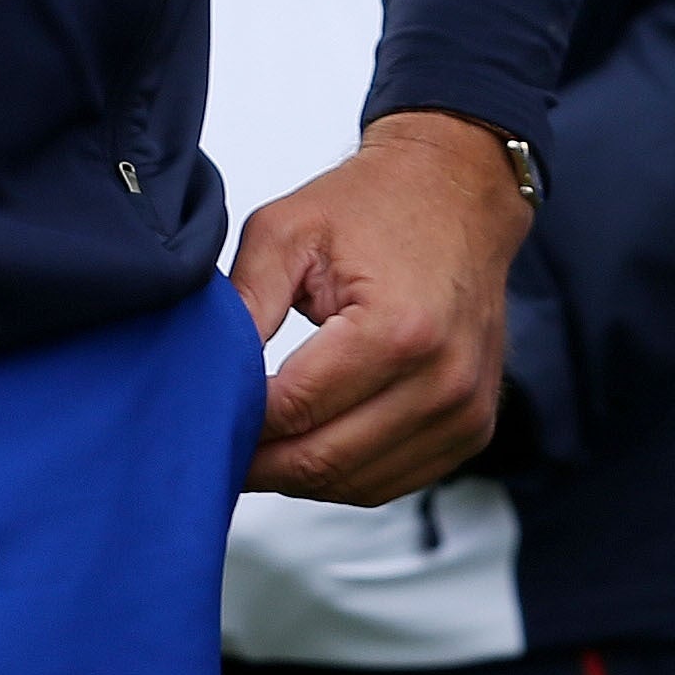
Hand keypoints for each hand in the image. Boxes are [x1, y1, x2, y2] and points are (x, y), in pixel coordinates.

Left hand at [228, 111, 530, 504]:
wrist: (459, 191)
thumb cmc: (377, 205)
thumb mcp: (287, 231)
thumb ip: (243, 303)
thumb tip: (204, 374)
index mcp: (398, 330)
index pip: (293, 412)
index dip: (237, 423)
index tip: (202, 417)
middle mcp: (442, 380)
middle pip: (323, 461)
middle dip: (260, 462)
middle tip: (216, 446)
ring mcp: (464, 410)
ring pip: (354, 484)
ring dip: (299, 475)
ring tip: (261, 444)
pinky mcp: (473, 428)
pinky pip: (392, 481)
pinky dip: (344, 475)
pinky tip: (313, 442)